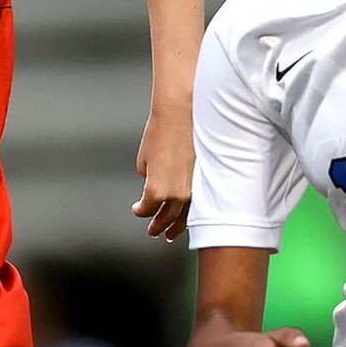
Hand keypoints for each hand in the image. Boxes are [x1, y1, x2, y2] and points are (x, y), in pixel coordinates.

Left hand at [130, 109, 191, 241]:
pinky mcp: (207, 180)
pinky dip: (192, 211)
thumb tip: (157, 184)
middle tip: (154, 232)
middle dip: (159, 226)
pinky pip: (199, 203)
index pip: (147, 209)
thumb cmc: (160, 131)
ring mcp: (195, 189)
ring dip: (178, 226)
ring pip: (186, 216)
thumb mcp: (144, 159)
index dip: (140, 211)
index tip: (137, 209)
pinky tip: (189, 215)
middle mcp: (177, 195)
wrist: (183, 112)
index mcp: (156, 191)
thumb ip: (149, 179)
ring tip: (171, 234)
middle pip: (167, 219)